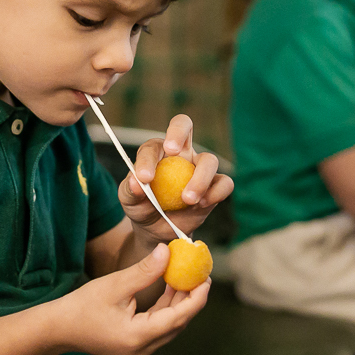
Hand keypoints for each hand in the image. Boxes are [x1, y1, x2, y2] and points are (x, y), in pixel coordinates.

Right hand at [52, 243, 209, 354]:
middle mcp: (144, 348)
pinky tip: (170, 286)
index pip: (179, 317)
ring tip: (188, 275)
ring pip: (170, 324)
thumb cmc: (83, 306)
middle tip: (201, 273)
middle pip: (178, 322)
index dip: (196, 297)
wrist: (59, 328)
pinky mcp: (136, 343)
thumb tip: (168, 252)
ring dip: (180, 301)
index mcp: (140, 336)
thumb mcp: (115, 285)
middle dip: (192, 297)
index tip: (206, 277)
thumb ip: (144, 271)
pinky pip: (159, 325)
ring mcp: (140, 348)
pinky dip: (167, 306)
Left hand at [119, 114, 233, 241]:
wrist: (156, 229)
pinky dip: (216, 193)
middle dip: (178, 131)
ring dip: (200, 179)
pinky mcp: (214, 187)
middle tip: (171, 149)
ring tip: (188, 200)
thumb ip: (130, 190)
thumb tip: (136, 182)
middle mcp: (180, 154)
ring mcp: (199, 169)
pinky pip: (224, 183)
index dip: (149, 159)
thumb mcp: (129, 200)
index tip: (145, 178)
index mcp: (157, 152)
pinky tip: (202, 204)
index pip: (154, 146)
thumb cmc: (142, 206)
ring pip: (209, 160)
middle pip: (184, 125)